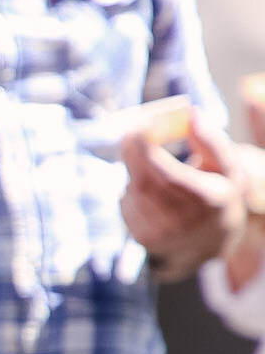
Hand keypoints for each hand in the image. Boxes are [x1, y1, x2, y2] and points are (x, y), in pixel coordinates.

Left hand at [119, 115, 245, 279]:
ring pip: (132, 191)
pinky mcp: (142, 238)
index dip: (148, 150)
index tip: (140, 126)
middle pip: (143, 183)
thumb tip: (191, 114)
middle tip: (133, 132)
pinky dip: (131, 187)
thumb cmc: (219, 193)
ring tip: (152, 165)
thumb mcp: (227, 167)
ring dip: (135, 169)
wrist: (212, 239)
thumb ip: (210, 140)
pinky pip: (125, 203)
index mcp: (206, 201)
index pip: (168, 175)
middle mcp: (182, 222)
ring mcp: (160, 234)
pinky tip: (149, 188)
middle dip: (133, 152)